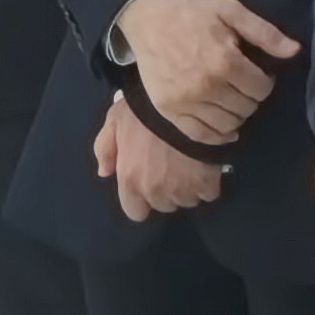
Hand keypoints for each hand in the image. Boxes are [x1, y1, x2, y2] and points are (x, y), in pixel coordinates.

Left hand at [97, 96, 226, 222]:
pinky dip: (208, 183)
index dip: (142, 200)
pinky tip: (205, 166)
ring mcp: (182, 190)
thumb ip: (105, 149)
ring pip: (187, 201)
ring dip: (188, 188)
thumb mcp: (115, 121)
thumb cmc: (146, 109)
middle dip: (166, 190)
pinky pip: (209, 193)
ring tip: (190, 165)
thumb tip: (105, 173)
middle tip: (171, 166)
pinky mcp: (207, 184)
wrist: (184, 102)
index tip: (148, 182)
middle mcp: (155, 192)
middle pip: (163, 205)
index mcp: (130, 180)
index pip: (135, 212)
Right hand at [115, 0, 296, 145]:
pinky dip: (217, 137)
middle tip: (243, 86)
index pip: (261, 89)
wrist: (148, 17)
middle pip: (246, 108)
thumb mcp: (232, 10)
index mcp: (225, 61)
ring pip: (227, 125)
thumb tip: (295, 51)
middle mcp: (206, 86)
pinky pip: (200, 135)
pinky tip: (226, 129)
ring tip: (233, 101)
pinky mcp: (168, 110)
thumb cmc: (193, 12)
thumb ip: (265, 33)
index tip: (258, 74)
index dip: (265, 82)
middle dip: (251, 98)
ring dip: (237, 116)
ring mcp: (185, 101)